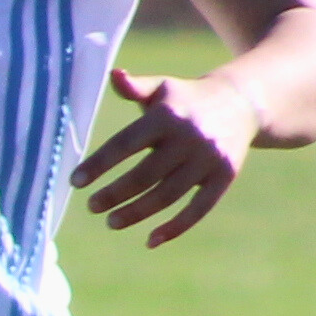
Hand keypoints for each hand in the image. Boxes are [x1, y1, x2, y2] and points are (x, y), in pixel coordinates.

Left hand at [71, 67, 262, 245]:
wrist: (240, 102)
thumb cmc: (185, 98)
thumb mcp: (160, 88)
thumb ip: (133, 88)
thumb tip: (113, 75)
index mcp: (166, 114)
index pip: (125, 143)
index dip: (99, 164)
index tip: (75, 182)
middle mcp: (189, 137)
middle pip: (145, 175)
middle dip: (114, 194)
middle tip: (92, 207)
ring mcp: (209, 159)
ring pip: (167, 195)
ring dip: (137, 213)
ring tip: (111, 221)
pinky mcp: (224, 177)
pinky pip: (197, 209)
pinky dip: (174, 228)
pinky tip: (150, 240)